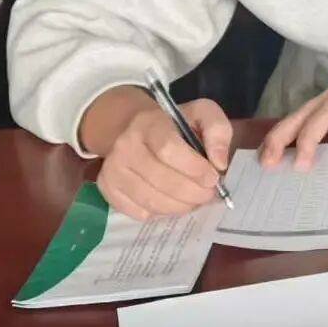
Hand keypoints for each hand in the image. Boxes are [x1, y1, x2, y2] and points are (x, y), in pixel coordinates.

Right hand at [96, 97, 232, 221]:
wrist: (135, 128)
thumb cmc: (175, 125)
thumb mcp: (202, 114)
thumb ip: (218, 131)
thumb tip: (220, 163)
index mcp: (149, 123)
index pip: (168, 149)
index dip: (193, 168)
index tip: (213, 177)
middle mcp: (125, 146)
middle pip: (161, 179)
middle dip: (192, 192)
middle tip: (208, 194)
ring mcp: (112, 169)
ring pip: (151, 200)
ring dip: (180, 206)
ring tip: (194, 199)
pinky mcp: (108, 189)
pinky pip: (139, 212)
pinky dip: (162, 212)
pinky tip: (173, 201)